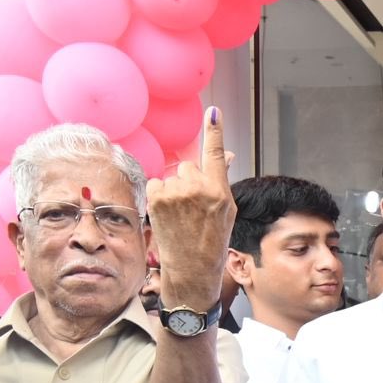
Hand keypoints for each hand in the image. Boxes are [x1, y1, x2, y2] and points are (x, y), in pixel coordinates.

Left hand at [147, 105, 234, 315]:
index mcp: (220, 192)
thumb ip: (220, 182)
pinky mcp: (157, 198)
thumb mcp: (225, 212)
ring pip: (172, 177)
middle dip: (189, 181)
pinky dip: (159, 196)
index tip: (213, 112)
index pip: (216, 154)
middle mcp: (199, 189)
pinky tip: (167, 215)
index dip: (215, 132)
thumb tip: (225, 156)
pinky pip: (156, 183)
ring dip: (174, 191)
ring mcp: (176, 193)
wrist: (192, 270)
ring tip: (180, 216)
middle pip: (188, 167)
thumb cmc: (211, 241)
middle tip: (193, 209)